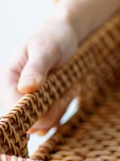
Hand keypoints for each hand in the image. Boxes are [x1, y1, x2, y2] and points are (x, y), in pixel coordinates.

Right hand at [0, 18, 78, 134]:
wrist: (64, 35)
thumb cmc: (54, 38)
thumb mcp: (46, 49)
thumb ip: (36, 68)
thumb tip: (26, 87)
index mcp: (7, 79)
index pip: (16, 108)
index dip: (38, 110)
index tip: (59, 94)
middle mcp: (12, 93)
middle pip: (29, 121)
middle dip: (53, 111)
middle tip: (69, 90)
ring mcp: (25, 101)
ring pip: (41, 125)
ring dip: (59, 112)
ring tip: (70, 90)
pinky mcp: (38, 106)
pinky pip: (49, 122)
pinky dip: (61, 112)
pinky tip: (68, 94)